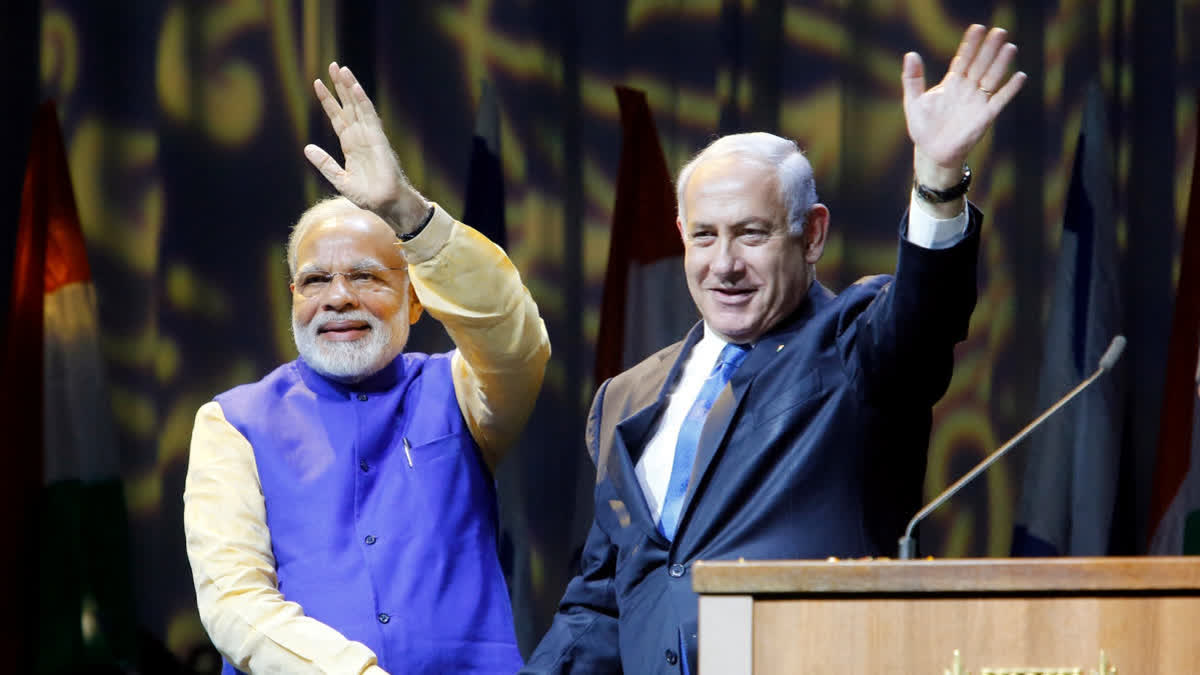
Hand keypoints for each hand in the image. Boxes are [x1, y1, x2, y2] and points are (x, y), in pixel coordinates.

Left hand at [305, 62, 428, 232]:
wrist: (385, 203)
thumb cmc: (367, 194)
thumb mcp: (339, 179)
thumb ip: (324, 163)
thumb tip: (307, 148)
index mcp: (350, 145)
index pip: (337, 117)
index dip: (328, 100)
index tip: (318, 83)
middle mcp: (360, 136)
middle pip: (348, 105)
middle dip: (340, 86)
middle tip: (333, 66)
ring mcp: (370, 136)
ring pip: (358, 106)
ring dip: (350, 87)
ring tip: (342, 69)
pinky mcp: (379, 139)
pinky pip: (370, 117)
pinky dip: (363, 102)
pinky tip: (356, 89)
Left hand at [902, 25, 1025, 187]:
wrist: (932, 153)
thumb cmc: (923, 128)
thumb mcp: (913, 102)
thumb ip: (912, 79)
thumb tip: (910, 54)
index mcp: (951, 83)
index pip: (963, 59)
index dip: (970, 44)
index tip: (977, 28)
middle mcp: (967, 89)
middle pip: (980, 64)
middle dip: (989, 48)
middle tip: (999, 31)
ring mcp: (977, 102)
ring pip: (992, 78)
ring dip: (1001, 64)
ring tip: (1010, 47)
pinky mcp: (985, 117)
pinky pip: (1000, 100)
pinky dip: (1010, 90)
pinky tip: (1020, 76)